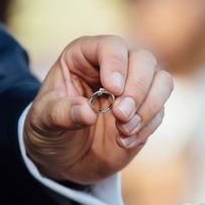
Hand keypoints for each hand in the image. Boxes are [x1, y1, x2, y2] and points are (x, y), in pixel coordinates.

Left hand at [24, 35, 173, 183]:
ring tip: (124, 129)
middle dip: (137, 89)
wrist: (63, 158)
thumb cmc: (49, 130)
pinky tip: (123, 141)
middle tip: (120, 115)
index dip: (116, 64)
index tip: (113, 90)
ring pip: (162, 82)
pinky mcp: (146, 112)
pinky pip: (159, 112)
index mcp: (85, 57)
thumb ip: (61, 114)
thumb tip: (88, 112)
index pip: (111, 46)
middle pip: (144, 60)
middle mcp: (114, 67)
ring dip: (148, 107)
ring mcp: (134, 89)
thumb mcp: (43, 121)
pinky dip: (145, 128)